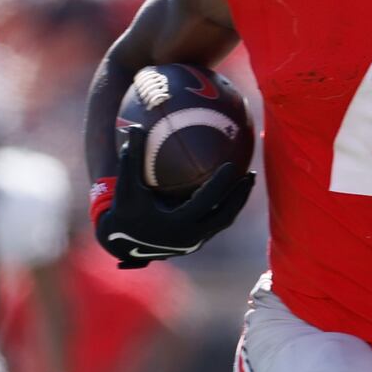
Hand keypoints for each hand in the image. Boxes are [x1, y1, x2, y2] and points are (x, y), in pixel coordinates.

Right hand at [94, 127, 254, 267]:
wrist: (121, 245)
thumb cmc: (124, 211)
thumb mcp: (126, 186)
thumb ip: (131, 158)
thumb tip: (134, 127)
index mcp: (176, 224)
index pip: (206, 201)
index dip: (220, 184)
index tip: (232, 165)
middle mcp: (190, 237)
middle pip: (224, 215)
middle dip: (240, 195)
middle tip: (250, 173)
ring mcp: (194, 243)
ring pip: (223, 221)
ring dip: (236, 202)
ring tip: (247, 181)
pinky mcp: (195, 244)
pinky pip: (216, 223)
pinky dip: (225, 207)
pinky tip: (230, 190)